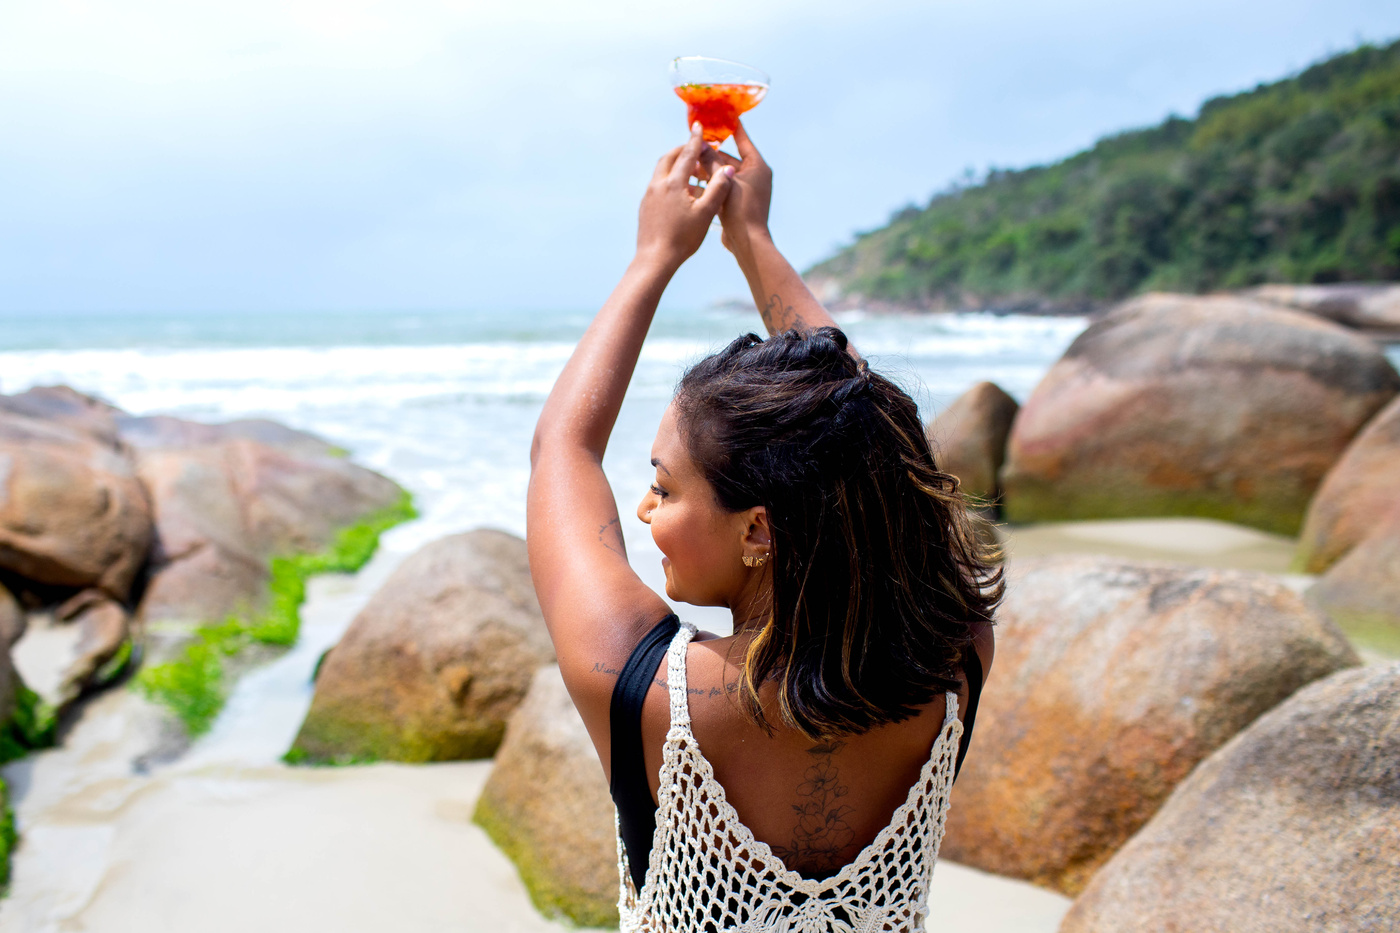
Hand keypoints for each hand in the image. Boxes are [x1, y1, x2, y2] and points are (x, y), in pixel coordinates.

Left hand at [636, 123, 733, 268]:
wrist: (655, 259)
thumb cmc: (683, 238)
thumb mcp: (706, 213)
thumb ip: (717, 188)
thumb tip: (727, 169)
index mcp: (673, 183)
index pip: (686, 154)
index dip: (695, 140)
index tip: (699, 127)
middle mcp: (658, 185)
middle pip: (669, 158)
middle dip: (683, 150)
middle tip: (697, 150)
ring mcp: (649, 195)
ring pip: (662, 171)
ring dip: (677, 166)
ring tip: (694, 174)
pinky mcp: (646, 206)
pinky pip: (659, 185)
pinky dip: (671, 180)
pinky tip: (682, 193)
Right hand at [695, 120, 771, 257]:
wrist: (748, 242)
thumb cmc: (741, 210)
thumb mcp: (724, 182)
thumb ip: (712, 162)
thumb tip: (700, 144)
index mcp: (757, 166)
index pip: (743, 139)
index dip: (731, 127)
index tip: (721, 115)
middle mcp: (755, 175)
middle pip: (730, 158)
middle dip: (711, 153)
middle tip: (694, 145)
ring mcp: (748, 189)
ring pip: (724, 173)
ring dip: (708, 170)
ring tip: (689, 164)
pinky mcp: (740, 202)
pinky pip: (724, 187)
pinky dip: (711, 184)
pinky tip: (693, 183)